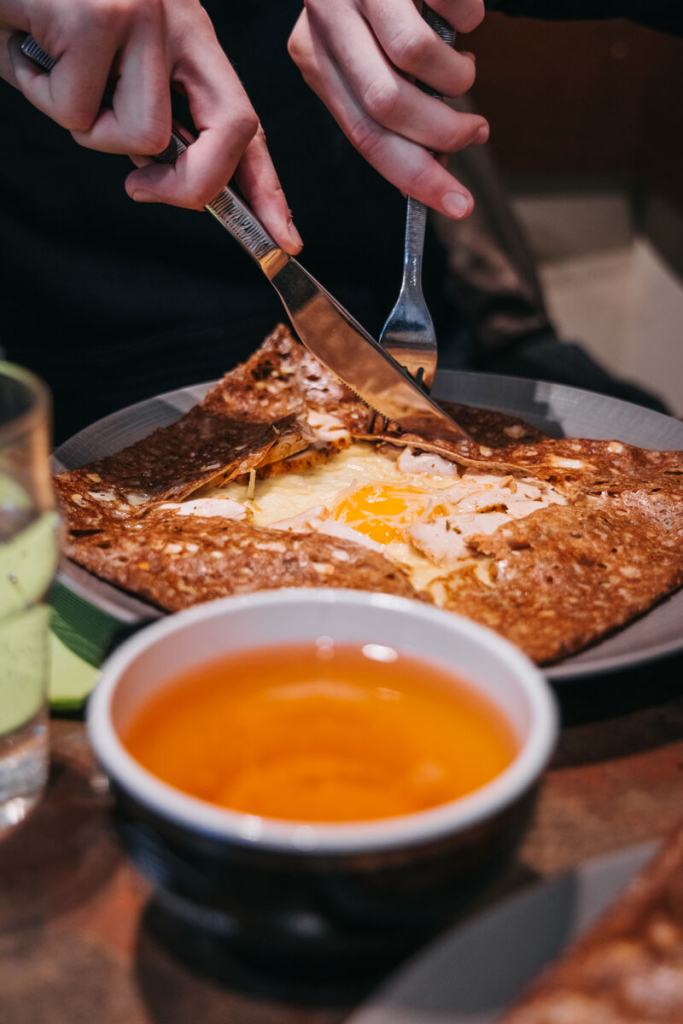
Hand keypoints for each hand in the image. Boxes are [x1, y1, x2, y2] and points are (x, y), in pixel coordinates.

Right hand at [0, 0, 301, 251]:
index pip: (244, 122)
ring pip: (144, 135)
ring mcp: (145, 14)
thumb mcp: (102, 67)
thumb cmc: (39, 11)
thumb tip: (157, 174)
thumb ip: (139, 114)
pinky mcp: (99, 15)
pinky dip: (41, 93)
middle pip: (231, 132)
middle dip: (191, 185)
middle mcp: (179, 20)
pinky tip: (27, 44)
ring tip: (53, 68)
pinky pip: (80, 111)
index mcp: (188, 36)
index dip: (267, 187)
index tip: (283, 237)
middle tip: (140, 190)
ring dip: (87, 124)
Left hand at [288, 0, 487, 217]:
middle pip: (388, 107)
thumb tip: (432, 164)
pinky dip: (470, 21)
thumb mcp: (358, 51)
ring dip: (458, 79)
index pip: (364, 136)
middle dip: (443, 136)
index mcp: (313, 56)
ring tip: (464, 68)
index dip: (416, 178)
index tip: (458, 206)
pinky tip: (462, 15)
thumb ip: (384, 105)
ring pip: (417, 60)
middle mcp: (326, 20)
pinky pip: (451, 6)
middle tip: (475, 133)